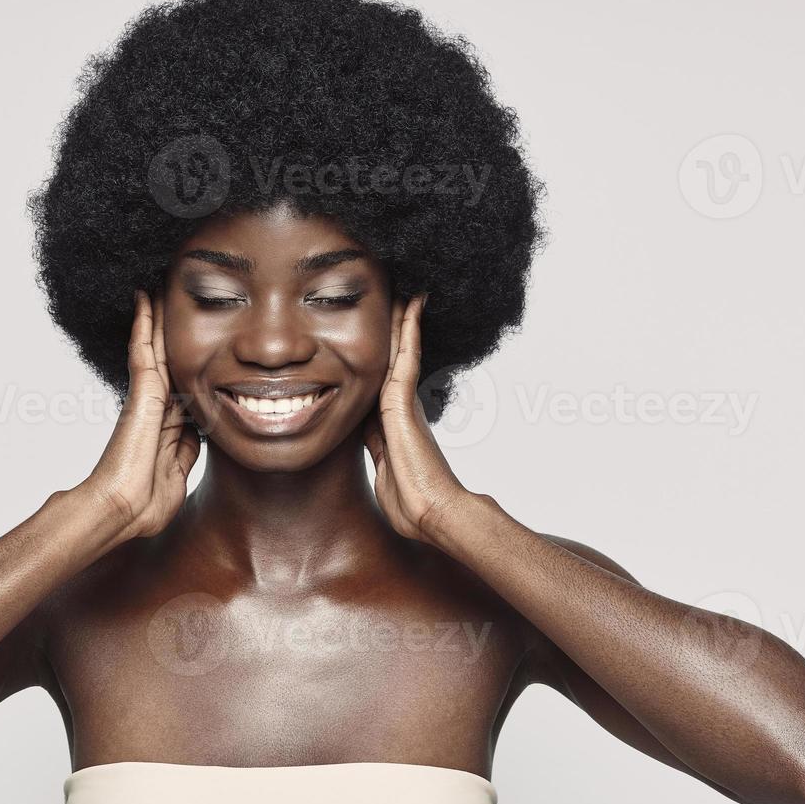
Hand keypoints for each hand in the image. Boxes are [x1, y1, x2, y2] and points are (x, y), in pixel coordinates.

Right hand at [79, 289, 201, 539]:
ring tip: (158, 283)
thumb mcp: (179, 471)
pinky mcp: (141, 393)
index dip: (188, 359)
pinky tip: (145, 297)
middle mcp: (155, 405)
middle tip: (172, 293)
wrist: (123, 511)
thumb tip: (197, 432)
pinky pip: (143, 349)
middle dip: (170, 328)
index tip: (195, 338)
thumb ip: (187, 449)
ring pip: (155, 346)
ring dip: (156, 315)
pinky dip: (144, 322)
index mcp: (166, 424)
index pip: (180, 381)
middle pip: (167, 356)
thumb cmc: (147, 502)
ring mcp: (147, 398)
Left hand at [362, 293, 472, 546]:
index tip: (377, 337)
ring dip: (401, 319)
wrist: (433, 513)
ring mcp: (403, 402)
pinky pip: (404, 355)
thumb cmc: (412, 504)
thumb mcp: (385, 470)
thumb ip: (378, 449)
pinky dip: (407, 328)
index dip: (380, 358)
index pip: (382, 381)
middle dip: (394, 330)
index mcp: (394, 424)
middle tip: (397, 297)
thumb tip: (371, 437)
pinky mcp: (403, 401)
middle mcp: (402, 407)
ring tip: (403, 289)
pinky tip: (411, 303)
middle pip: (393, 358)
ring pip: (399, 350)